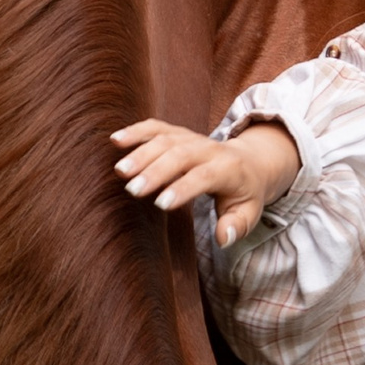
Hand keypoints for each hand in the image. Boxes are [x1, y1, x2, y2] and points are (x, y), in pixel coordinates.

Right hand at [110, 119, 301, 247]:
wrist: (249, 161)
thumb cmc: (244, 193)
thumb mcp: (249, 212)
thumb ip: (237, 225)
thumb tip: (223, 238)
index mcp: (228, 169)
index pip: (204, 176)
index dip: (183, 188)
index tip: (160, 204)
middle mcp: (209, 148)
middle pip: (180, 154)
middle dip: (155, 171)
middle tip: (133, 190)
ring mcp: (192, 137)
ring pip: (165, 139)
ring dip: (141, 153)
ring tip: (120, 171)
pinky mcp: (177, 132)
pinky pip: (156, 127)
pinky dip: (136, 131)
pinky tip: (115, 140)